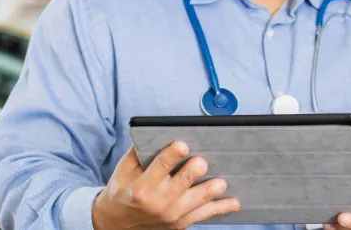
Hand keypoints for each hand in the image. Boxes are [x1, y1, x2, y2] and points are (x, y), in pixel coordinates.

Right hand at [91, 142, 239, 229]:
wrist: (116, 226)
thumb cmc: (121, 193)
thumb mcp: (123, 172)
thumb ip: (137, 153)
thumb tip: (153, 131)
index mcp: (142, 187)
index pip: (161, 166)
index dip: (173, 154)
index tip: (183, 145)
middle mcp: (159, 202)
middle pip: (185, 181)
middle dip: (196, 168)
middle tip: (203, 161)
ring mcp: (172, 214)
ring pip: (201, 198)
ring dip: (214, 187)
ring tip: (222, 180)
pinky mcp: (181, 223)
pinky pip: (206, 214)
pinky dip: (222, 207)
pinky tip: (234, 201)